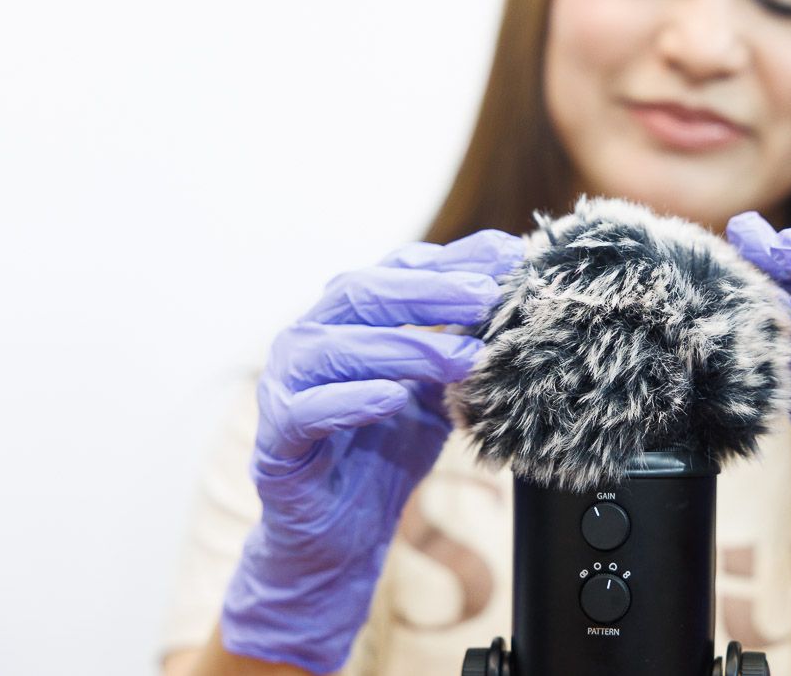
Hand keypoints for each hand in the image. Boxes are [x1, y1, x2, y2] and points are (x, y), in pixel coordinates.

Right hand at [219, 229, 524, 674]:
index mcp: (348, 317)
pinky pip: (308, 411)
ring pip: (337, 347)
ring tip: (462, 359)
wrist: (342, 533)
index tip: (508, 257)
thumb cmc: (385, 450)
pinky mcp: (276, 438)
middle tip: (486, 297)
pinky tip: (392, 397)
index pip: (398, 267)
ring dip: (406, 347)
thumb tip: (514, 303)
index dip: (453, 259)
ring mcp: (285, 384)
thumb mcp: (436, 393)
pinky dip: (351, 400)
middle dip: (432, 291)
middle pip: (365, 292)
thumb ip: (461, 348)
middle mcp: (310, 337)